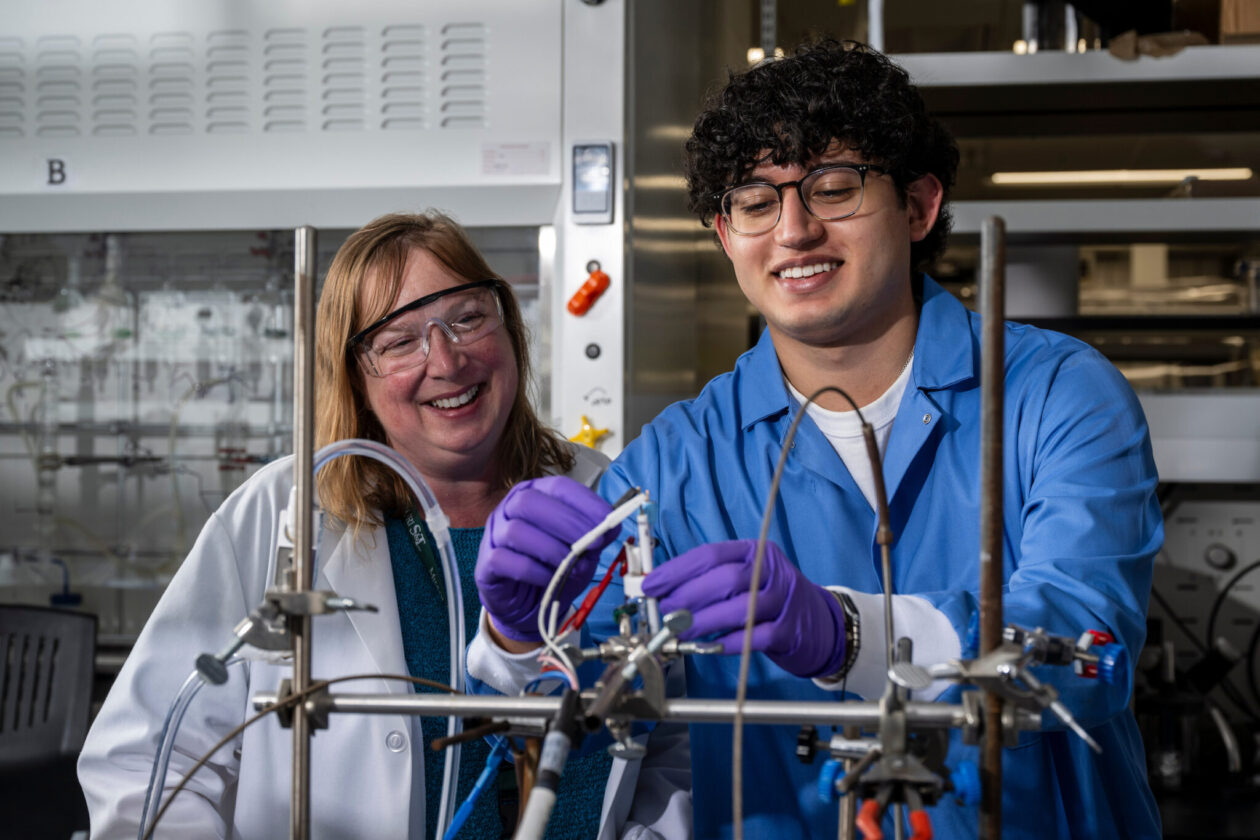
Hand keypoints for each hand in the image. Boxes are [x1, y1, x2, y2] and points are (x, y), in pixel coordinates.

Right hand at [475, 476, 616, 641]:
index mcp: (536, 495)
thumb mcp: (581, 551)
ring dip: (551, 549)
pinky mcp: (485, 563)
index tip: (607, 520)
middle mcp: (510, 509)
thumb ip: (594, 537)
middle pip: (530, 502)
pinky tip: (549, 579)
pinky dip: (533, 570)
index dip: (584, 502)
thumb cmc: (553, 569)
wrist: (528, 605)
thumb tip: (612, 527)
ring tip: (572, 566)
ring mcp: (494, 534)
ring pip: (516, 531)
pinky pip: (504, 560)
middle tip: (593, 544)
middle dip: (567, 522)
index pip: (558, 487)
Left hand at [641, 539, 847, 677]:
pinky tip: (710, 647)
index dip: (676, 570)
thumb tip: (664, 592)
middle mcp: (770, 571)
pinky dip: (728, 643)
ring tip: (680, 632)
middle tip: (664, 612)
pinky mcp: (789, 631)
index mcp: (754, 551)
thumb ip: (710, 581)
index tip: (651, 585)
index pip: (710, 555)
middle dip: (687, 596)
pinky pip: (754, 636)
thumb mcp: (746, 578)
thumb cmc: (770, 599)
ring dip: (703, 621)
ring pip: (739, 607)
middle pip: (724, 578)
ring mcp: (782, 600)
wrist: (820, 624)